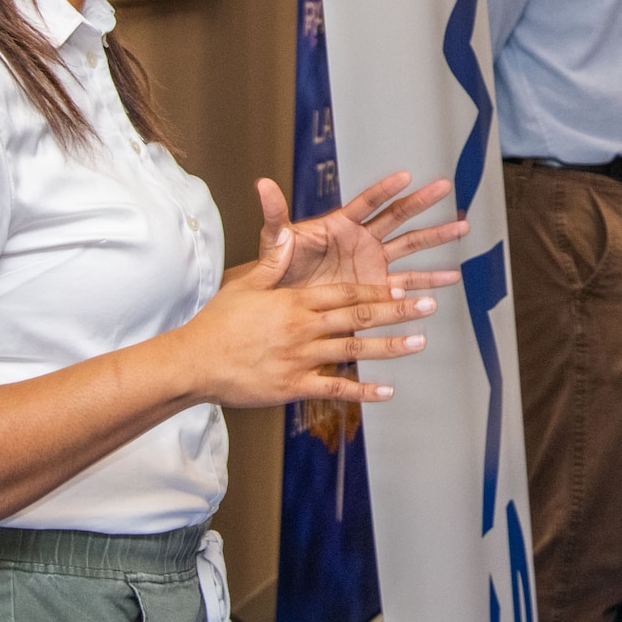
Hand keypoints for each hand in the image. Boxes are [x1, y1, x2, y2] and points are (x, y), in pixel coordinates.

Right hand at [179, 224, 439, 407]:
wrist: (193, 362)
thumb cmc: (218, 322)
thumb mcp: (247, 284)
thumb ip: (274, 259)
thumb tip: (286, 229)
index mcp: (295, 301)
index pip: (346, 293)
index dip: (378, 289)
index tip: (403, 286)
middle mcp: (303, 328)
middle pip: (358, 317)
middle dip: (396, 311)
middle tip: (428, 306)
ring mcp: (301, 358)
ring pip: (354, 351)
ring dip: (390, 347)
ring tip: (420, 341)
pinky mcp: (293, 387)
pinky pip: (335, 390)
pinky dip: (363, 391)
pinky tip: (388, 391)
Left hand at [255, 172, 466, 293]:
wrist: (282, 304)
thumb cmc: (276, 270)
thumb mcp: (274, 243)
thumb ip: (274, 215)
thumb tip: (262, 183)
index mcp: (340, 224)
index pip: (367, 203)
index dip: (385, 189)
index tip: (406, 176)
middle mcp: (362, 240)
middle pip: (397, 217)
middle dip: (422, 202)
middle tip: (444, 187)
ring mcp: (372, 263)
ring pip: (411, 246)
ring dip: (437, 237)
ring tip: (462, 227)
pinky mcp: (377, 288)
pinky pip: (408, 283)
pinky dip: (429, 281)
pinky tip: (451, 277)